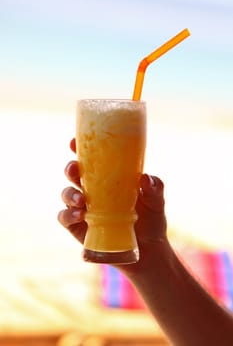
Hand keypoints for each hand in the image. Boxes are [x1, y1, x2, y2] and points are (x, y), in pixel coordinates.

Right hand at [58, 139, 166, 275]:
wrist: (149, 251)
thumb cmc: (151, 221)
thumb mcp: (156, 202)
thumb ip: (154, 188)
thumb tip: (145, 178)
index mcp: (109, 180)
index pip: (91, 160)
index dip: (80, 149)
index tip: (74, 142)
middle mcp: (93, 191)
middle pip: (74, 174)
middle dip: (71, 168)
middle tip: (75, 168)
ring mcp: (84, 209)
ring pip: (67, 194)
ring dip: (69, 194)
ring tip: (82, 201)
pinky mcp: (79, 228)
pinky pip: (65, 218)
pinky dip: (68, 215)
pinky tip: (79, 215)